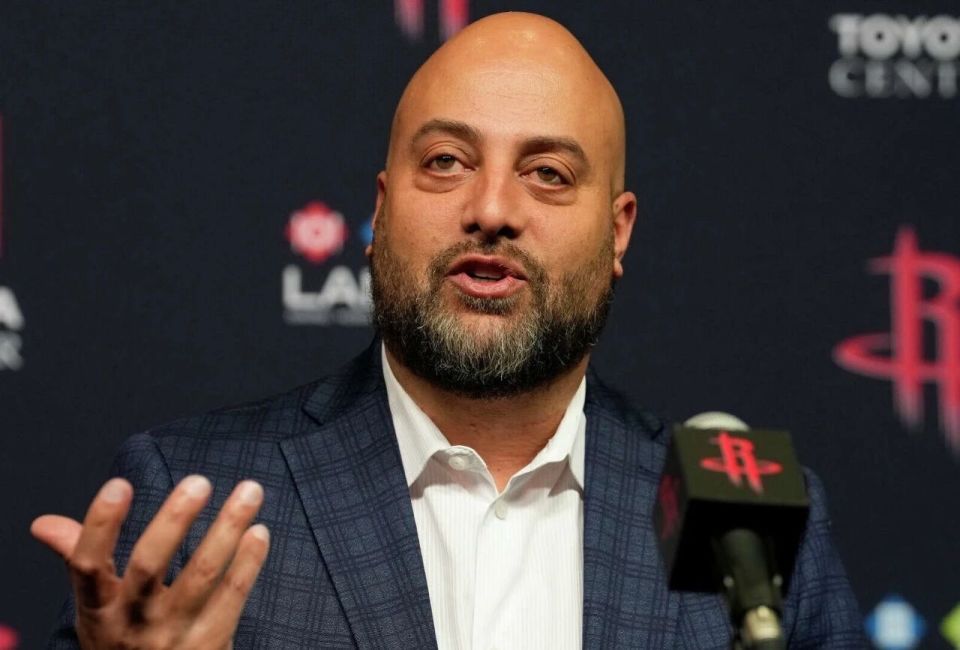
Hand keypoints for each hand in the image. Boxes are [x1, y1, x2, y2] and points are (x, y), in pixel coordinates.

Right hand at [31, 475, 269, 648]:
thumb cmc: (124, 640)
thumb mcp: (95, 608)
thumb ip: (78, 558)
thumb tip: (44, 523)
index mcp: (98, 609)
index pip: (88, 565)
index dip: (101, 525)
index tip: (119, 483)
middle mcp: (132, 622)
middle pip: (149, 565)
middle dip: (174, 520)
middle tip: (199, 481)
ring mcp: (172, 635)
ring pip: (202, 575)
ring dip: (228, 528)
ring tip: (250, 491)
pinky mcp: (209, 644)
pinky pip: (233, 597)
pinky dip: (249, 561)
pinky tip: (259, 531)